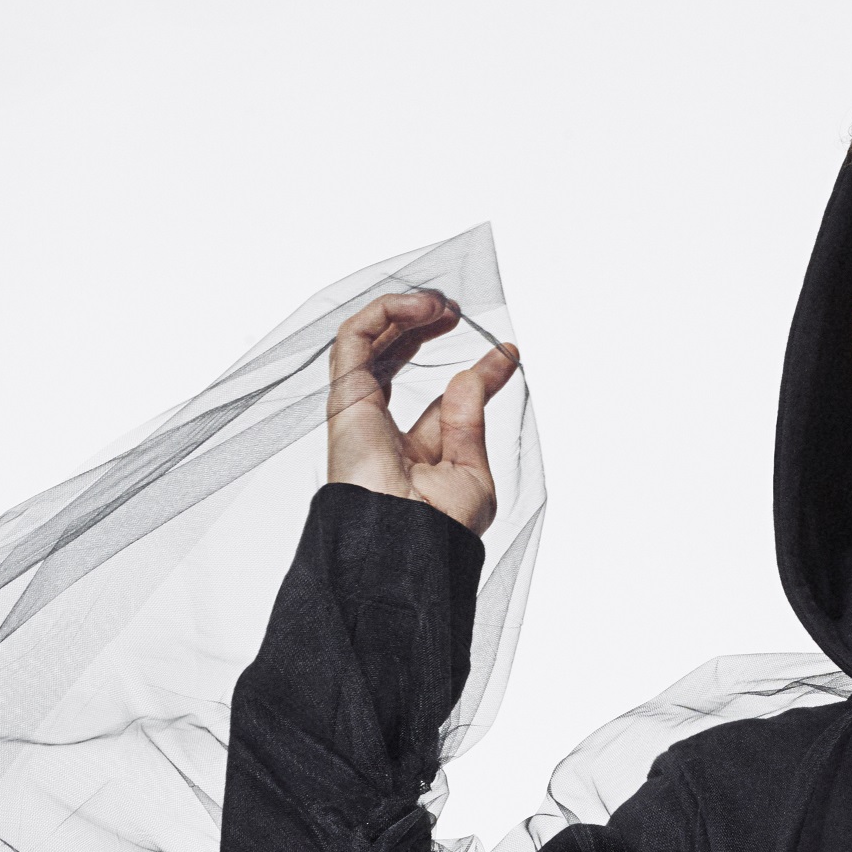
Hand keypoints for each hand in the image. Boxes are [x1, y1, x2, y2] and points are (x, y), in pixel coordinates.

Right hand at [324, 287, 519, 532]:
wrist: (406, 547)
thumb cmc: (437, 530)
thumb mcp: (472, 471)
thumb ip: (469, 421)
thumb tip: (473, 376)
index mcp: (412, 454)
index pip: (440, 401)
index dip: (475, 373)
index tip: (507, 354)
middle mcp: (381, 430)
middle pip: (397, 361)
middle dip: (428, 328)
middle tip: (460, 313)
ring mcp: (359, 411)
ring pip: (371, 342)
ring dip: (406, 312)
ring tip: (442, 304)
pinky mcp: (344, 396)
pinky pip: (354, 337)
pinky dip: (386, 312)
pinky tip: (422, 307)